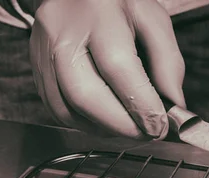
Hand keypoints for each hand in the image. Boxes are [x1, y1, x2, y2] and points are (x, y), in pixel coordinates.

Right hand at [30, 0, 185, 138]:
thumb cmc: (118, 4)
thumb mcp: (153, 21)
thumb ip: (168, 64)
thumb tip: (172, 107)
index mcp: (98, 13)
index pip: (118, 67)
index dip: (140, 105)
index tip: (160, 125)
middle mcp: (63, 32)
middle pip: (85, 95)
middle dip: (120, 125)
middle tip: (146, 133)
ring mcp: (43, 50)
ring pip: (66, 109)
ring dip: (102, 129)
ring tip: (127, 128)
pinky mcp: (36, 67)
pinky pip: (55, 109)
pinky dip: (83, 124)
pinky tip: (104, 121)